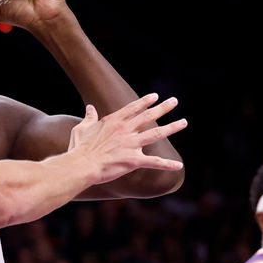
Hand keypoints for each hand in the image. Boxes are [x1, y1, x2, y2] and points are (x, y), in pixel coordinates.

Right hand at [69, 94, 186, 183]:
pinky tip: (179, 166)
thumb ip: (89, 117)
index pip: (133, 108)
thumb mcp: (81, 128)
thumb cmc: (79, 147)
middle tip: (174, 101)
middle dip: (163, 108)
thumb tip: (90, 108)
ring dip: (172, 128)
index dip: (145, 101)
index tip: (155, 96)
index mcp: (113, 121)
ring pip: (156, 134)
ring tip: (183, 122)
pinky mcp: (133, 160)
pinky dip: (167, 164)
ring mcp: (131, 144)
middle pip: (148, 116)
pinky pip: (154, 162)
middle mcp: (125, 130)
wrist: (81, 164)